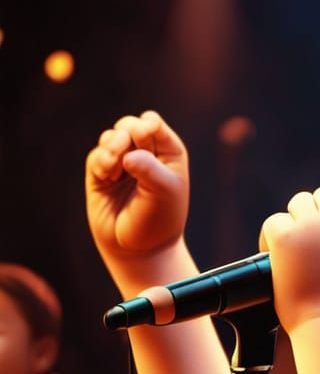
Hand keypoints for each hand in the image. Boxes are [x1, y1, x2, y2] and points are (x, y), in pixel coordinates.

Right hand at [85, 110, 189, 273]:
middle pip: (130, 125)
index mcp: (168, 154)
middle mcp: (146, 155)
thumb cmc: (159, 219)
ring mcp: (122, 163)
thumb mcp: (164, 191)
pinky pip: (97, 156)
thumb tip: (126, 152)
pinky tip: (108, 174)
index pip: (154, 125)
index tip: (145, 134)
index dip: (148, 125)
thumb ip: (149, 166)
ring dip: (113, 146)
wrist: (138, 248)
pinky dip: (102, 161)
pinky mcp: (101, 174)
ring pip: (111, 137)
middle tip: (129, 146)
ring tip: (118, 166)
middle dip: (127, 131)